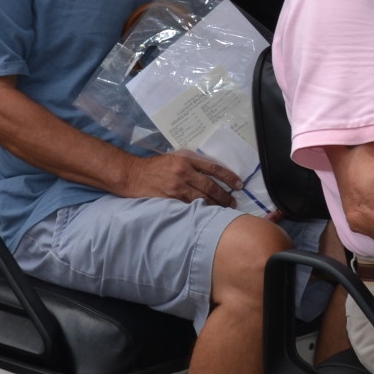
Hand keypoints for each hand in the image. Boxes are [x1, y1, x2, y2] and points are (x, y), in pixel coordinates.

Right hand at [120, 149, 241, 207]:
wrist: (134, 175)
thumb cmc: (156, 166)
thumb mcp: (176, 157)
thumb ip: (194, 163)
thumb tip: (213, 172)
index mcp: (187, 160)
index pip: (214, 168)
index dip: (229, 177)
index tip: (239, 185)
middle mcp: (183, 173)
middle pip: (211, 187)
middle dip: (225, 196)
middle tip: (233, 203)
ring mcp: (177, 188)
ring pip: (202, 199)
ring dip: (215, 206)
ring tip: (224, 211)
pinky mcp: (170, 200)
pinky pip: (189, 208)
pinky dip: (200, 212)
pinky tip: (206, 215)